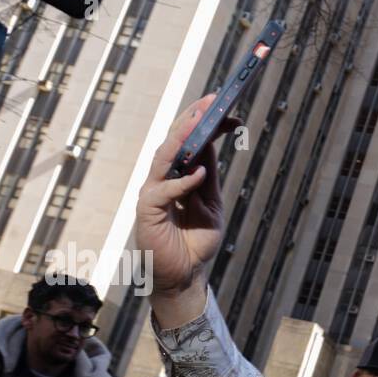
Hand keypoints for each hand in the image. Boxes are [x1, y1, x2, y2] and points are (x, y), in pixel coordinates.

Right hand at [134, 94, 241, 322]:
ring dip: (182, 138)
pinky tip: (197, 173)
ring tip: (200, 121)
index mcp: (177, 175)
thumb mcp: (210, 205)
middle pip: (174, 140)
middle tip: (213, 101)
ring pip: (163, 157)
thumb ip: (207, 178)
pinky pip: (163, 192)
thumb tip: (210, 145)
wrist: (184, 275)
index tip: (230, 112)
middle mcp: (162, 178)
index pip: (190, 142)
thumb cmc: (195, 242)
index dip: (207, 125)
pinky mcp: (148, 211)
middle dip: (193, 119)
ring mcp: (153, 193)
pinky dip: (180, 182)